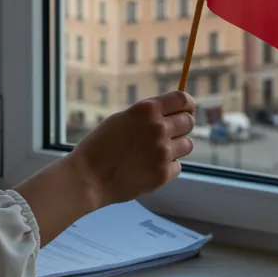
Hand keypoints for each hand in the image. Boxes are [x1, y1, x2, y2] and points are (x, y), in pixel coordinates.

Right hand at [68, 91, 196, 207]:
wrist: (88, 176)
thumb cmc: (101, 145)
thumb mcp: (123, 118)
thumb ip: (149, 115)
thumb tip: (173, 113)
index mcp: (147, 109)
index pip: (183, 100)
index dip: (187, 105)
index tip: (186, 111)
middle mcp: (159, 128)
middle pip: (189, 122)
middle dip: (181, 127)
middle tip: (167, 134)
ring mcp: (163, 152)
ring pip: (187, 145)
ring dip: (176, 147)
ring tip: (155, 152)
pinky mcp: (163, 174)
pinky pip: (177, 166)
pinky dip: (167, 167)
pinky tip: (148, 167)